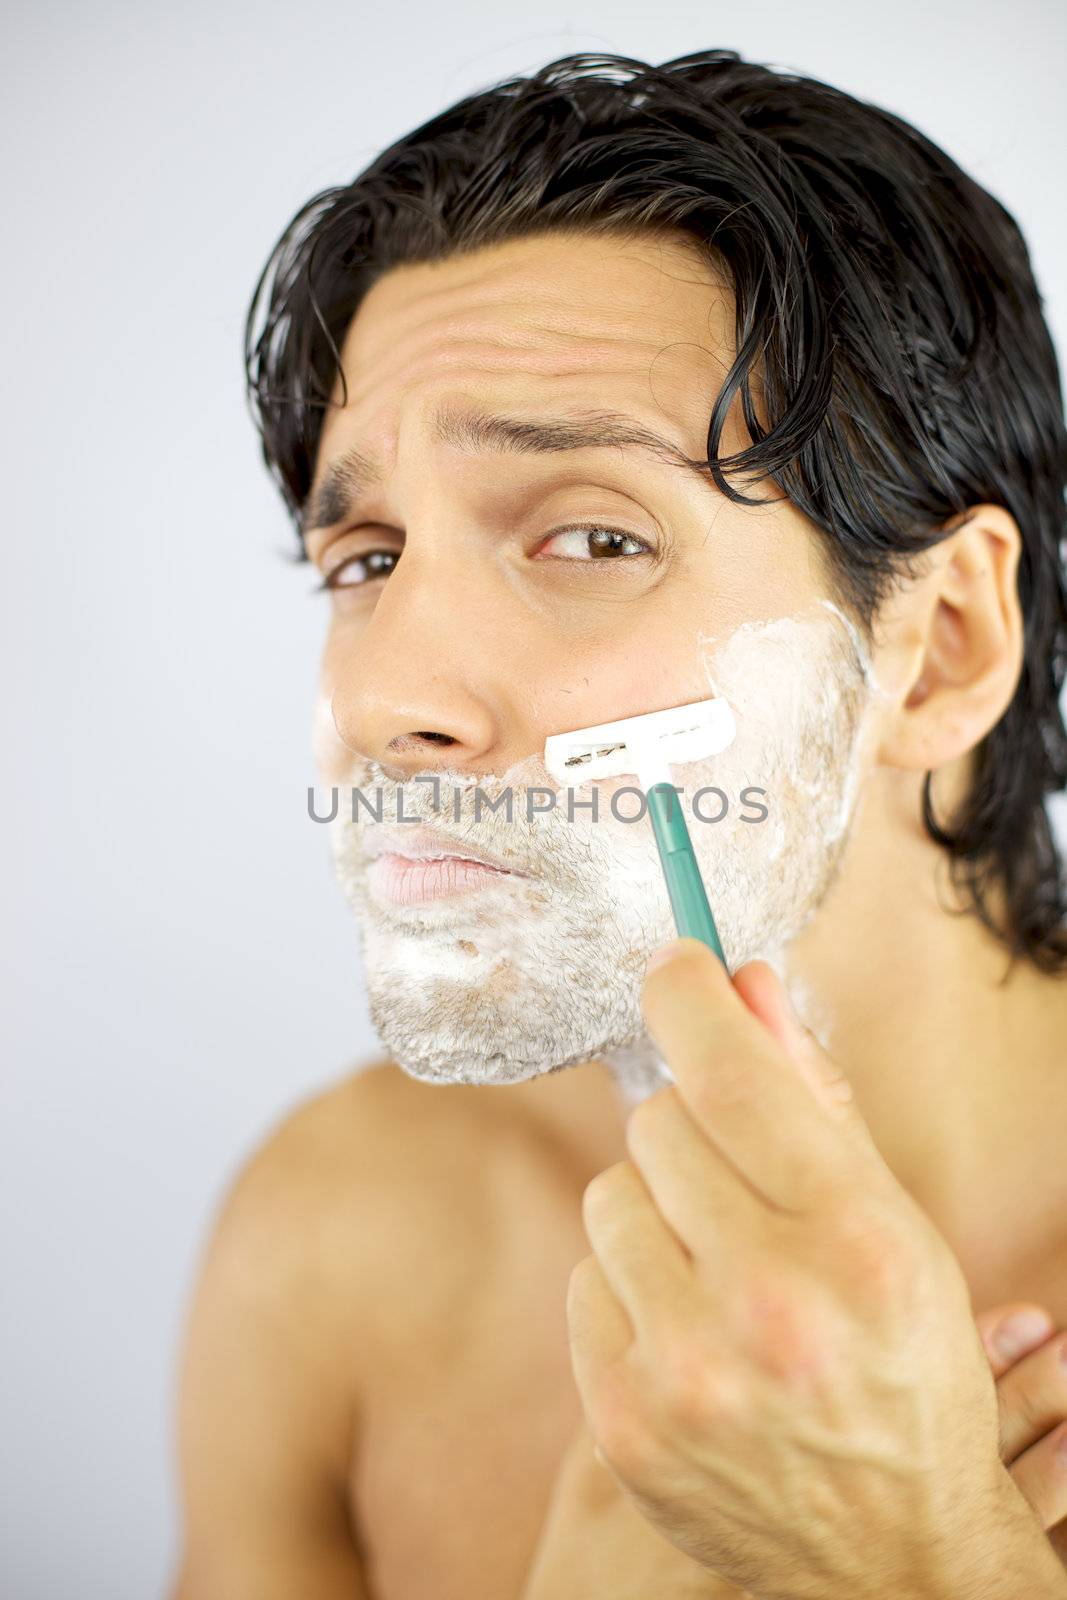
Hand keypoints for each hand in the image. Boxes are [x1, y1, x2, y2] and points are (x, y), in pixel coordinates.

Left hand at [566, 939, 1065, 1599]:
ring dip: (656, 1212)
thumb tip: (744, 982)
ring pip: (607, 1195)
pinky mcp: (623, 1422)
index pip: (729, 1075)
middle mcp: (767, 1306)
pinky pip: (583, 1279)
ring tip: (719, 1271)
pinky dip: (628, 1288)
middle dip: (693, 1132)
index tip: (674, 965)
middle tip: (741, 1189)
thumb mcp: (893, 1221)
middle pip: (656, 1123)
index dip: (688, 995)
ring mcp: (685, 1373)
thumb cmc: (903, 1361)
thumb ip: (814, 1097)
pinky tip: (689, 1331)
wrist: (896, 1549)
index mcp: (854, 1243)